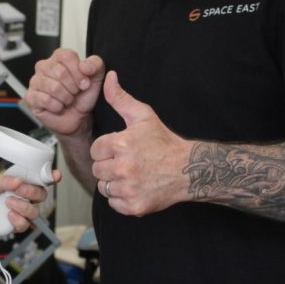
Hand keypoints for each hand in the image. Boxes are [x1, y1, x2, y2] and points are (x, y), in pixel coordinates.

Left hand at [0, 171, 58, 232]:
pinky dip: (18, 220)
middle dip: (32, 193)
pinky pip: (24, 225)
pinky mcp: (15, 223)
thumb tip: (19, 180)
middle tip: (18, 190)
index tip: (55, 175)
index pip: (41, 179)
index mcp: (22, 182)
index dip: (51, 177)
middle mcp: (25, 196)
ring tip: (7, 203)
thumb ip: (4, 180)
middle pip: (42, 195)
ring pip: (34, 212)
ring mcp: (21, 210)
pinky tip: (8, 215)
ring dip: (23, 208)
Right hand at [25, 48, 104, 138]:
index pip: (66, 56)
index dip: (78, 71)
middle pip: (60, 72)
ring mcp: (35, 82)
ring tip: (67, 100)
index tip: (84, 82)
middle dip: (73, 87)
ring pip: (53, 87)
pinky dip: (57, 106)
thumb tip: (85, 66)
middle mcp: (44, 67)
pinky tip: (58, 106)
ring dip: (66, 98)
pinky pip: (46, 100)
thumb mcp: (95, 78)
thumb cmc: (82, 96)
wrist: (77, 117)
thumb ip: (95, 65)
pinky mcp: (31, 97)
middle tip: (75, 92)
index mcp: (59, 58)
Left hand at [91, 71, 192, 215]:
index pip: (95, 150)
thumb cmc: (163, 142)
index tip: (121, 149)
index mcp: (121, 145)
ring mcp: (129, 189)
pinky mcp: (134, 206)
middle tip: (126, 162)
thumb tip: (109, 77)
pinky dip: (121, 198)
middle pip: (97, 169)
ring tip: (131, 174)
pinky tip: (135, 187)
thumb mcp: (143, 116)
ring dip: (114, 182)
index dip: (106, 149)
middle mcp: (123, 168)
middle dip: (108, 165)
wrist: (189, 169)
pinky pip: (114, 203)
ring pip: (104, 187)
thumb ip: (121, 98)